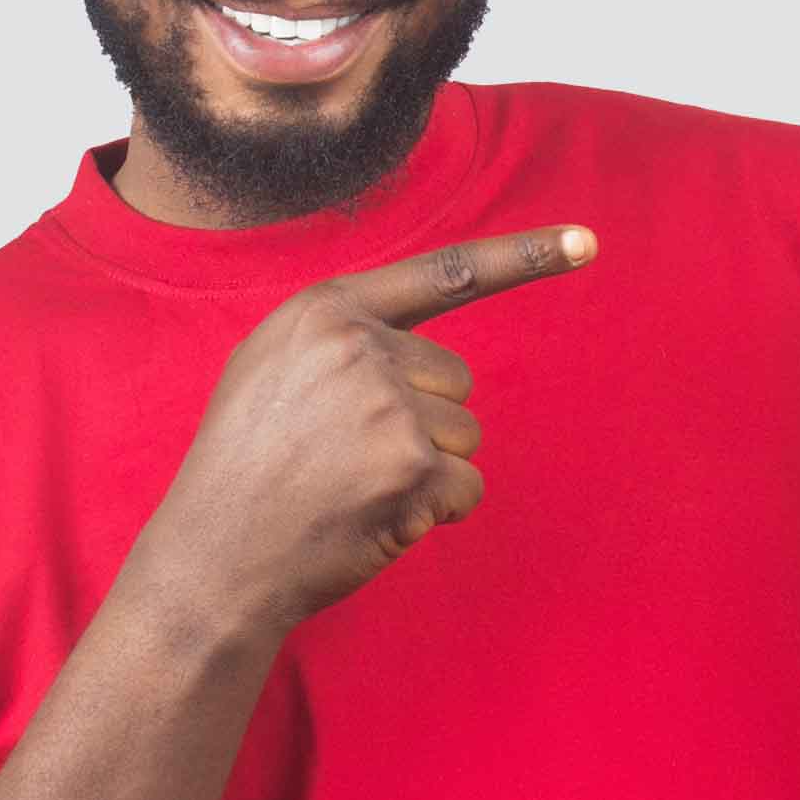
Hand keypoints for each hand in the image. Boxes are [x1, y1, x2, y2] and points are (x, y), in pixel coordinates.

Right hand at [143, 223, 599, 639]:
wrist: (213, 557)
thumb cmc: (244, 468)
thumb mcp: (270, 367)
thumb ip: (340, 338)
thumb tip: (411, 342)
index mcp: (326, 312)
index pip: (446, 274)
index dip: (524, 257)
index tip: (586, 241)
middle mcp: (361, 348)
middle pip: (455, 380)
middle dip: (420, 423)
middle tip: (345, 459)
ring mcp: (388, 408)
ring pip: (464, 435)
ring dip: (425, 472)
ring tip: (350, 489)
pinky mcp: (411, 470)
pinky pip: (466, 488)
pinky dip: (433, 513)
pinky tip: (373, 518)